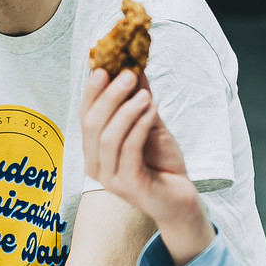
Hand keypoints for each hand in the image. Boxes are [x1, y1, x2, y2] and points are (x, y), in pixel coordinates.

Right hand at [81, 68, 210, 259]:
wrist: (181, 198)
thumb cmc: (162, 163)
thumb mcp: (150, 124)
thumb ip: (139, 100)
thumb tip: (134, 67)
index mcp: (94, 149)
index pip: (85, 115)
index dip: (92, 91)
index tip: (104, 67)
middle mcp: (95, 165)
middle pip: (92, 124)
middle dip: (109, 96)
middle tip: (128, 75)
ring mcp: (109, 178)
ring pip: (109, 137)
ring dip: (127, 111)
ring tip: (146, 95)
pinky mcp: (128, 186)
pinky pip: (129, 150)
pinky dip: (140, 126)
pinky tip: (153, 111)